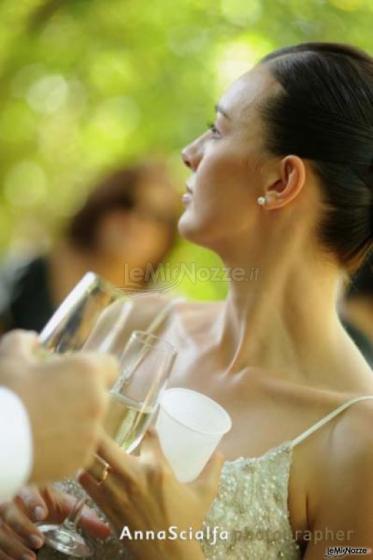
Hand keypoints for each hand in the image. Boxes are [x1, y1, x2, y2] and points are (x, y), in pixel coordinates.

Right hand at [0, 330, 118, 482]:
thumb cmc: (6, 393)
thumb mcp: (9, 357)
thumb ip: (23, 341)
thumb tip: (33, 339)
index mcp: (87, 371)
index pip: (111, 366)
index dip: (96, 369)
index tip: (76, 374)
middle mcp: (97, 401)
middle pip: (99, 395)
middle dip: (81, 396)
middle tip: (52, 399)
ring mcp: (91, 432)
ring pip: (90, 423)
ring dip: (74, 421)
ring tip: (44, 423)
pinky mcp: (80, 458)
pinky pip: (79, 448)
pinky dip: (66, 446)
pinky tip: (42, 443)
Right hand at [0, 485, 110, 559]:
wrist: (24, 503)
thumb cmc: (43, 500)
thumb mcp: (62, 505)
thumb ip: (83, 516)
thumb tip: (107, 530)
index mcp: (30, 486)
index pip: (27, 489)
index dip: (33, 501)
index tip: (41, 513)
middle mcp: (11, 499)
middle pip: (9, 511)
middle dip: (22, 526)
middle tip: (38, 540)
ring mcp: (0, 515)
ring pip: (0, 529)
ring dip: (13, 545)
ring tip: (31, 556)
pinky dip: (4, 554)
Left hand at [79, 429, 223, 559]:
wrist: (169, 556)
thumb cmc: (187, 524)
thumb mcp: (204, 495)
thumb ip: (212, 471)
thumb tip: (220, 453)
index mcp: (158, 469)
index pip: (147, 436)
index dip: (146, 429)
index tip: (146, 429)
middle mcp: (134, 476)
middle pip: (105, 444)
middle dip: (98, 430)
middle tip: (99, 422)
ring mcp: (117, 492)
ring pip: (90, 462)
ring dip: (89, 451)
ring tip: (90, 443)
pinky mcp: (106, 507)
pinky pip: (85, 483)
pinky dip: (84, 473)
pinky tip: (88, 469)